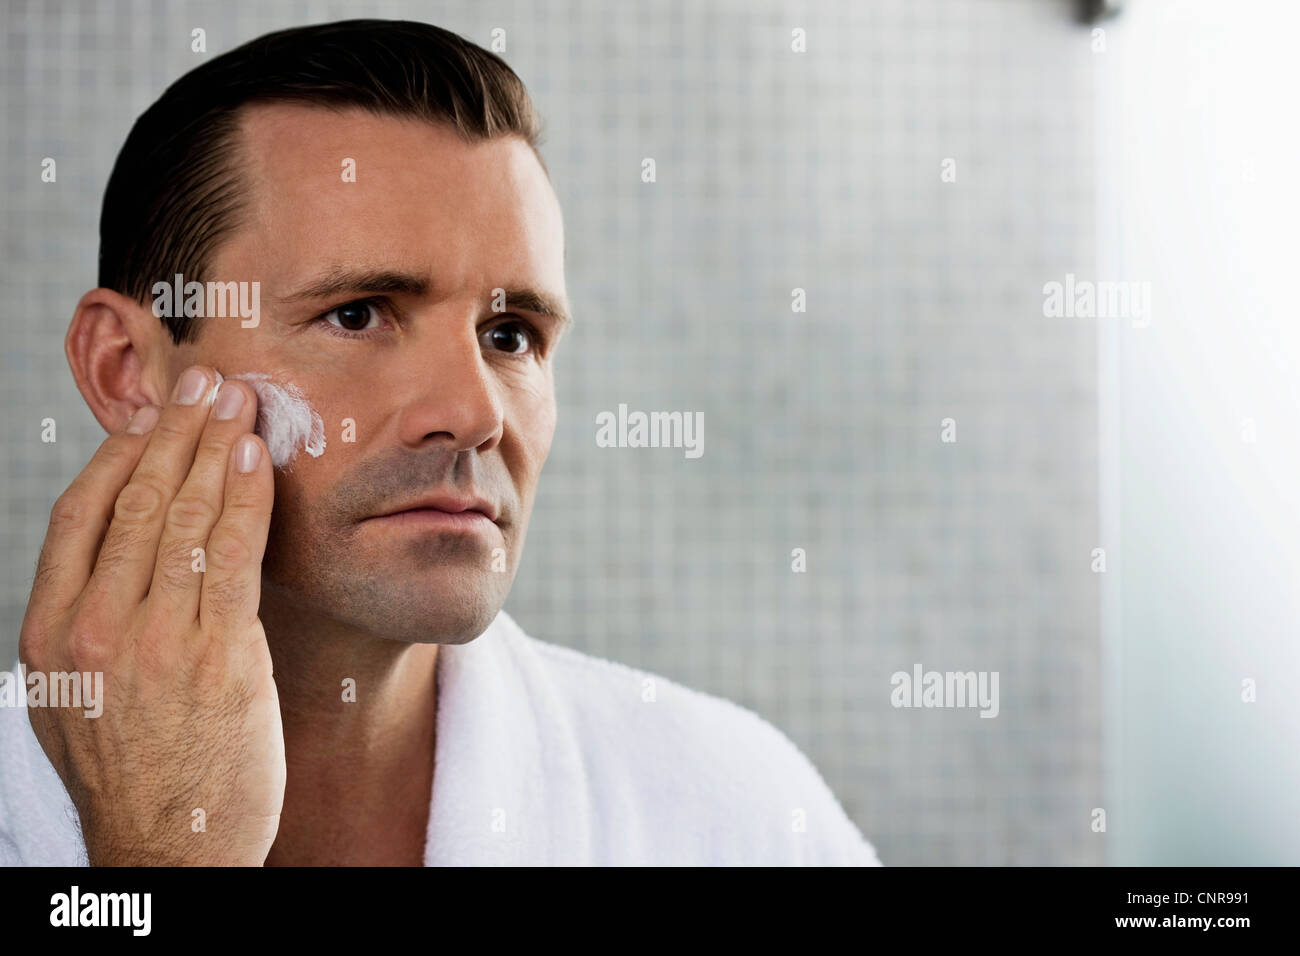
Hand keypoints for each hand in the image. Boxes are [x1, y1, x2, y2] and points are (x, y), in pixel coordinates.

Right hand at [18, 365, 284, 865]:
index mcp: (51, 634)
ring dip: (213, 447)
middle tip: (206, 379)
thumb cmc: (135, 771)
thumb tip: (128, 547)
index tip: (156, 410)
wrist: (169, 853)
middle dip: (176, 429)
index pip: (82, 511)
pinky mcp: (218, 658)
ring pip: (181, 517)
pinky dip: (243, 499)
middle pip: (134, 500)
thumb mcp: (80, 693)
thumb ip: (94, 620)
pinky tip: (255, 460)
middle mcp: (93, 629)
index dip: (122, 449)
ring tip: (238, 399)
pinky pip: (230, 557)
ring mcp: (154, 642)